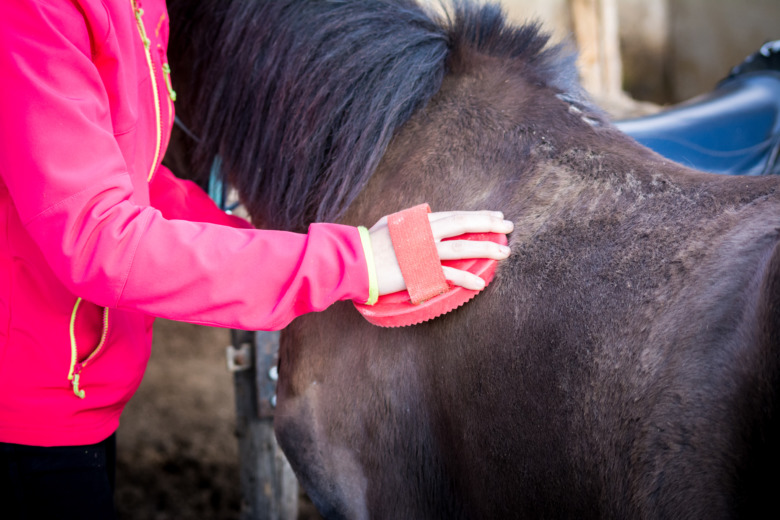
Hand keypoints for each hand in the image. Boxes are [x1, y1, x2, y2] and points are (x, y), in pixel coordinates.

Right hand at [369, 210, 513, 294]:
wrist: (355, 261)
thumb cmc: (369, 244)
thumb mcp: (390, 225)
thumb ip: (410, 222)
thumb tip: (422, 216)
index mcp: (419, 221)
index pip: (455, 215)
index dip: (477, 216)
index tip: (495, 216)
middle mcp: (425, 232)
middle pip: (464, 224)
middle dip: (489, 225)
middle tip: (509, 227)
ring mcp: (424, 251)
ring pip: (462, 247)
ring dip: (486, 249)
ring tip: (505, 252)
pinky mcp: (420, 271)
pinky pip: (448, 274)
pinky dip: (466, 278)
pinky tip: (480, 283)